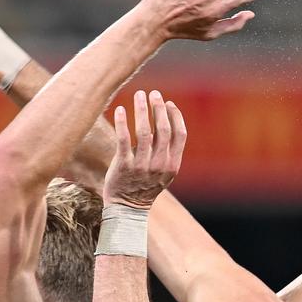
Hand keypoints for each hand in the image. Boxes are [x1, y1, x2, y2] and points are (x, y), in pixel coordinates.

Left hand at [103, 90, 186, 208]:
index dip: (175, 116)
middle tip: (153, 93)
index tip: (168, 102)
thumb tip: (165, 121)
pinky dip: (123, 122)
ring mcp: (142, 166)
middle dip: (159, 108)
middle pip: (163, 130)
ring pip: (144, 132)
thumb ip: (167, 151)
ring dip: (142, 110)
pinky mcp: (123, 166)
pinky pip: (124, 140)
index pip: (180, 135)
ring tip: (139, 95)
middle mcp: (160, 165)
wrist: (127, 208)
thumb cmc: (145, 185)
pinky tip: (121, 109)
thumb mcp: (163, 172)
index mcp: (173, 165)